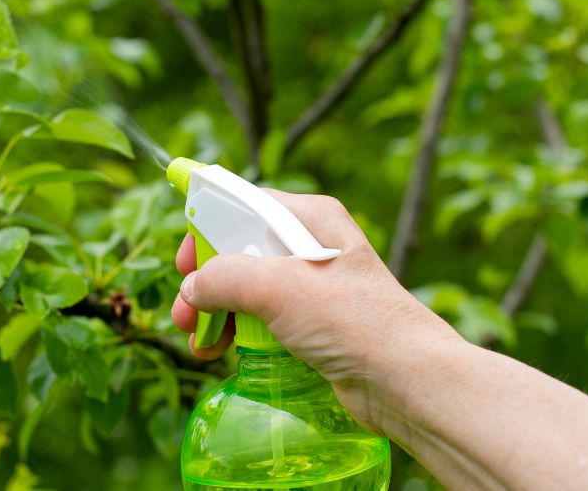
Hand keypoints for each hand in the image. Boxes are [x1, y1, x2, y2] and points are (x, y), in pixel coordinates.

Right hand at [170, 189, 462, 431]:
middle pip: (239, 251)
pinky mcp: (314, 325)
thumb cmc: (353, 321)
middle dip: (205, 282)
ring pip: (247, 290)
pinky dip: (237, 332)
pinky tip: (221, 351)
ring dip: (216, 312)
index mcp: (311, 218)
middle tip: (184, 315)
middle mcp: (312, 246)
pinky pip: (263, 320)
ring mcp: (314, 288)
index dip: (206, 230)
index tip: (183, 263)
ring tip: (200, 342)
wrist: (404, 380)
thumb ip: (224, 277)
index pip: (243, 206)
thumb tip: (193, 290)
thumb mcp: (278, 286)